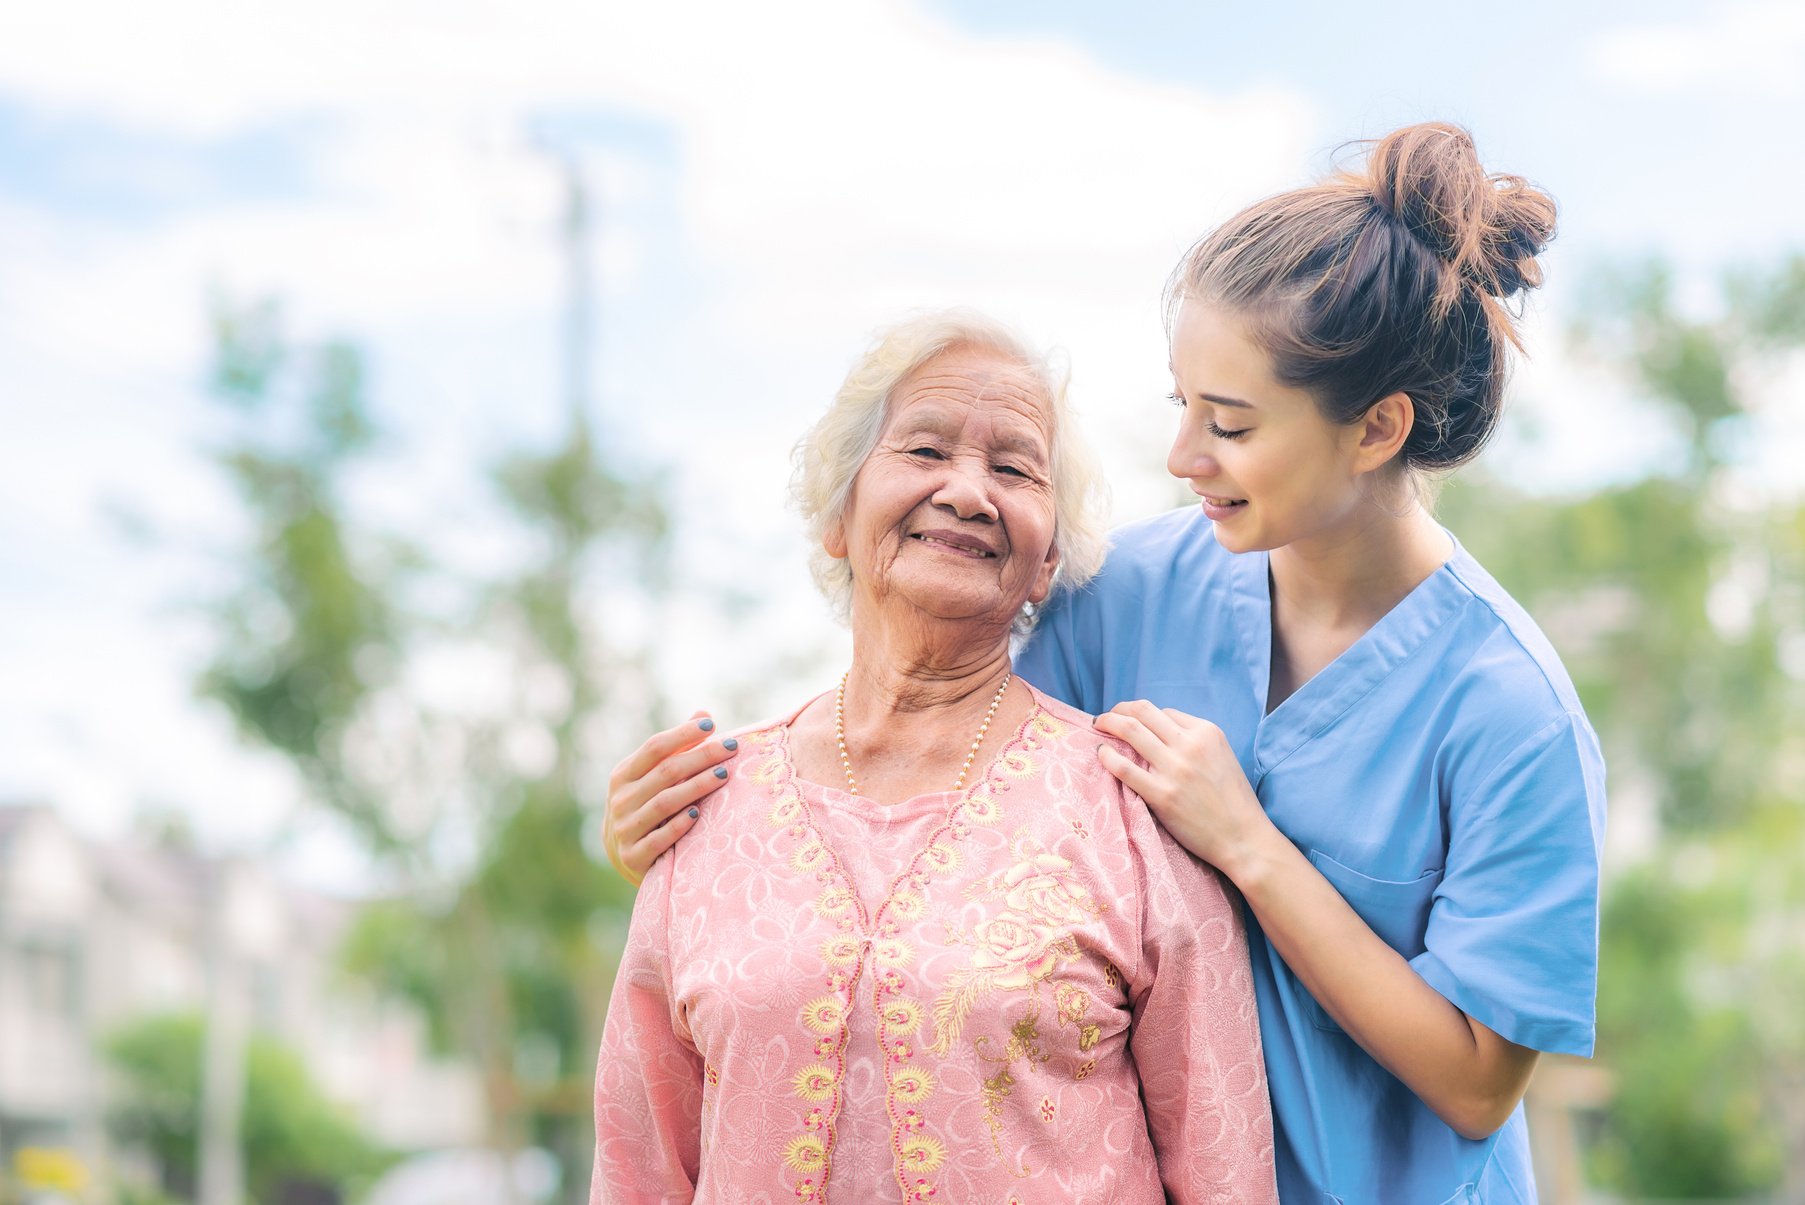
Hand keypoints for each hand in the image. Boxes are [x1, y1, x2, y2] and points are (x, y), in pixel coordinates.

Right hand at [604, 711, 736, 884]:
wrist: (626, 856)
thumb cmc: (647, 806)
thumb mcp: (652, 777)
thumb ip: (677, 749)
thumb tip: (703, 715)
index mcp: (624, 775)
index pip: (654, 747)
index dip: (682, 734)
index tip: (711, 725)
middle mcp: (621, 799)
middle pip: (665, 772)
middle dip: (701, 756)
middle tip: (732, 747)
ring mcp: (625, 828)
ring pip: (664, 802)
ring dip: (696, 787)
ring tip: (724, 775)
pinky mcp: (634, 856)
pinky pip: (659, 838)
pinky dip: (679, 825)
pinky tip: (699, 814)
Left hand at [1092, 700, 1273, 878]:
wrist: (1243, 838)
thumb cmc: (1233, 801)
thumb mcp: (1222, 756)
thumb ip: (1195, 742)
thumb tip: (1159, 734)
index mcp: (1207, 732)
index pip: (1165, 712)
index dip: (1145, 717)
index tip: (1133, 723)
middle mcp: (1190, 745)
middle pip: (1143, 712)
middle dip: (1120, 709)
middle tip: (1106, 717)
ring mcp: (1175, 769)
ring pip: (1130, 731)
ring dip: (1109, 723)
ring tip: (1098, 726)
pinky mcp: (1162, 795)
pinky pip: (1124, 768)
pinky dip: (1107, 756)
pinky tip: (1101, 753)